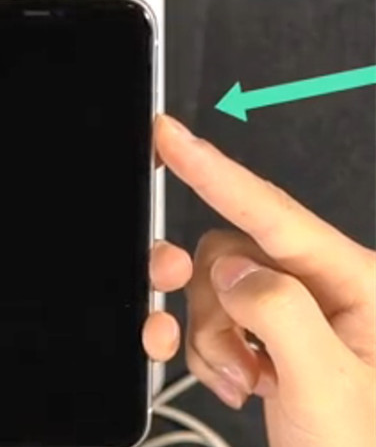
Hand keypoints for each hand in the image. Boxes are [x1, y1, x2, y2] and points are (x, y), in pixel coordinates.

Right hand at [155, 115, 375, 446]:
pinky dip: (208, 349)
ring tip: (241, 378)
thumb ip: (279, 312)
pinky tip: (239, 379)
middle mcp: (318, 284)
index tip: (171, 138)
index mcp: (353, 281)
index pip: (272, 211)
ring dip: (211, 337)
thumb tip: (233, 270)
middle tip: (223, 346)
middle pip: (228, 252)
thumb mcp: (329, 387)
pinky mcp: (263, 328)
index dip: (214, 170)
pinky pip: (210, 314)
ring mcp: (287, 307)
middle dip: (212, 305)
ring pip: (212, 285)